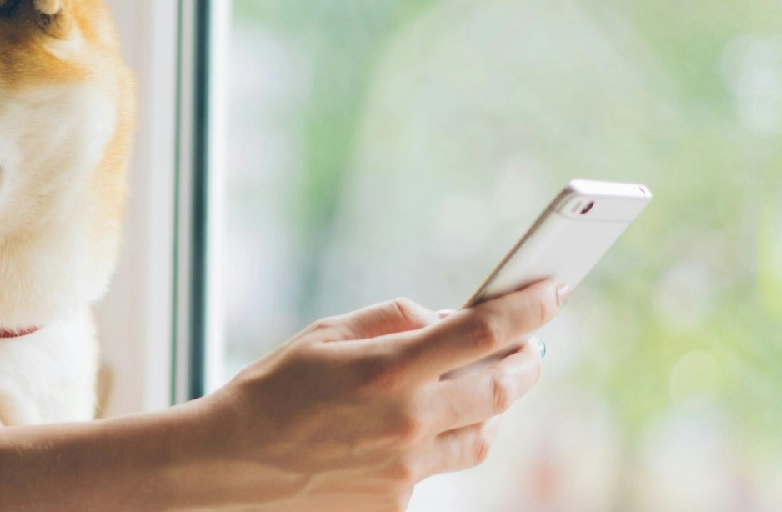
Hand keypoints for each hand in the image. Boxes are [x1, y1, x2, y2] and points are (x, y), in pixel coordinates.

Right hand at [190, 280, 565, 510]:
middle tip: (531, 347)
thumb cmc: (272, 391)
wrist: (229, 466)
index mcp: (386, 369)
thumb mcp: (324, 335)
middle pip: (502, 389)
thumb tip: (445, 318)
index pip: (481, 332)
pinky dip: (433, 444)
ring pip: (482, 436)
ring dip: (488, 408)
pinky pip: (439, 469)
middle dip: (526, 361)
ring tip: (471, 390)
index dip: (527, 308)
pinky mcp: (397, 504)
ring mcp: (406, 471)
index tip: (553, 290)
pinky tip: (399, 433)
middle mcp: (406, 422)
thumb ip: (392, 320)